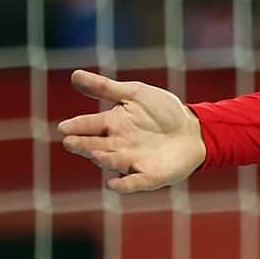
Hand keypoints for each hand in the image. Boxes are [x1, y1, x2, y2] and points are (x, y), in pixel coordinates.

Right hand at [56, 70, 205, 192]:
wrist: (195, 130)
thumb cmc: (163, 111)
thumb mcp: (135, 94)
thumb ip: (105, 88)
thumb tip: (74, 74)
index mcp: (112, 124)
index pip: (89, 125)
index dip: (77, 126)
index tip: (64, 127)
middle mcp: (117, 145)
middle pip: (95, 145)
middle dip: (82, 145)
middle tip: (69, 142)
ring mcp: (132, 161)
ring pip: (113, 162)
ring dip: (103, 159)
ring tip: (95, 154)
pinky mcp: (150, 176)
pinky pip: (134, 182)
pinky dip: (124, 184)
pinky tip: (113, 183)